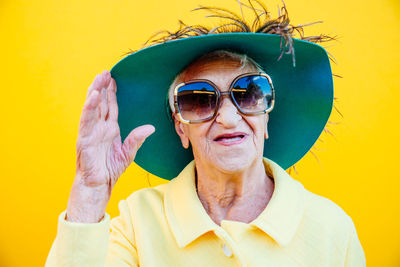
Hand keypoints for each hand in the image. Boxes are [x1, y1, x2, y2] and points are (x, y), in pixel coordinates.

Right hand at [66, 71, 154, 221]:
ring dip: (95, 92)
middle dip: (102, 87)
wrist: (99, 185)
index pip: (110, 107)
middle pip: (101, 103)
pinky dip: (89, 107)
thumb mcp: (128, 153)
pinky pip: (87, 120)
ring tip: (99, 78)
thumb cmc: (111, 170)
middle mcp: (100, 128)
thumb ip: (137, 139)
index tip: (113, 79)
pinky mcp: (85, 138)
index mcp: (110, 130)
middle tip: (105, 72)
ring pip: (93, 107)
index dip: (111, 93)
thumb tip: (151, 128)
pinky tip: (93, 95)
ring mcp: (91, 132)